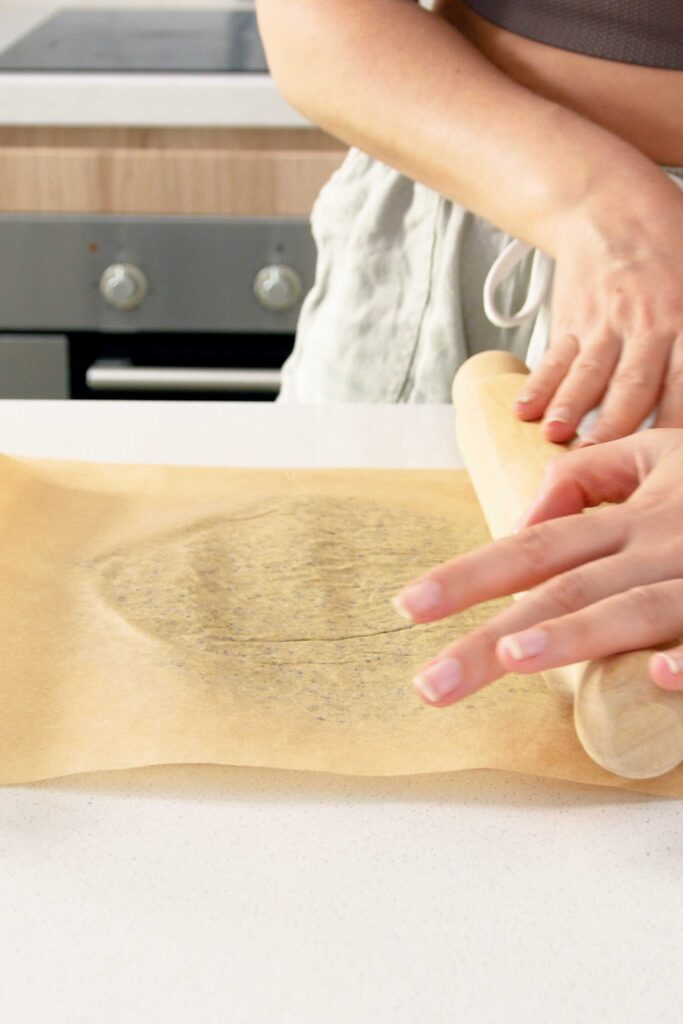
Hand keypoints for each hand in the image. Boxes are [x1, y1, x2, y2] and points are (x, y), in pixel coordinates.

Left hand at [391, 429, 682, 705]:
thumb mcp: (658, 457)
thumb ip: (588, 475)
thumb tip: (523, 520)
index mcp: (632, 517)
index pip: (534, 548)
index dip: (468, 575)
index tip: (407, 606)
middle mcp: (658, 547)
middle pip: (562, 590)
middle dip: (491, 638)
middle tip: (429, 684)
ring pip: (632, 609)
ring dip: (572, 635)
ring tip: (509, 660)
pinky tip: (658, 676)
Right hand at [514, 173, 682, 444]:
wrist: (610, 207)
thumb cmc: (671, 252)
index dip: (675, 421)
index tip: (667, 453)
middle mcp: (646, 325)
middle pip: (634, 384)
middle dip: (618, 425)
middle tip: (602, 457)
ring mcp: (605, 324)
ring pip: (589, 373)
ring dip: (572, 407)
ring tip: (557, 438)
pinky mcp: (571, 322)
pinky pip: (555, 357)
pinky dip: (539, 385)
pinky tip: (525, 410)